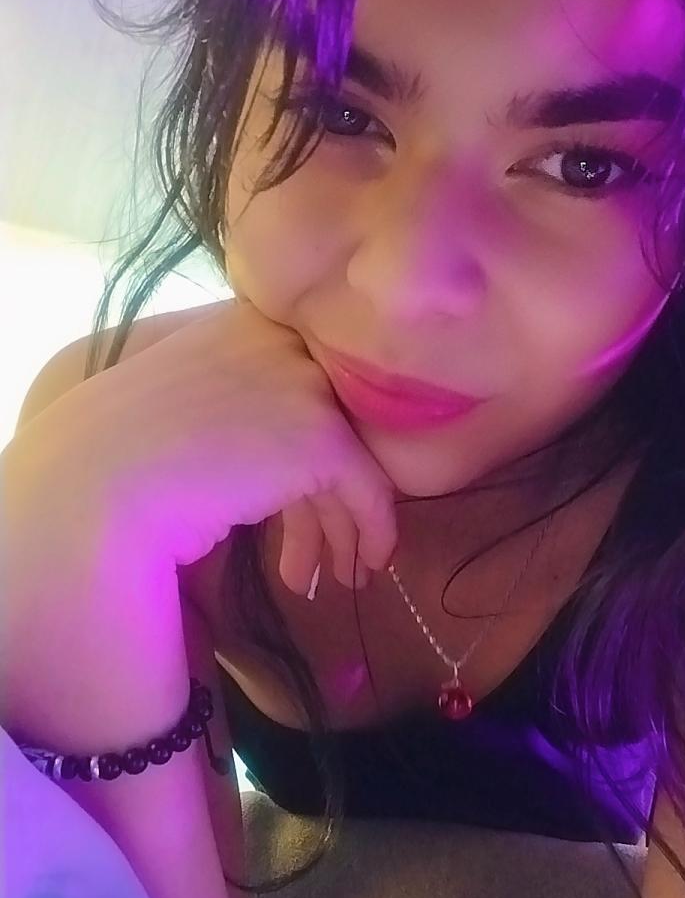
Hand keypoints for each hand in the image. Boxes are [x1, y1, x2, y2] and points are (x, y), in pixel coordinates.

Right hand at [2, 300, 397, 752]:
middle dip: (329, 497)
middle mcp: (280, 339)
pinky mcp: (321, 433)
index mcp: (242, 321)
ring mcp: (303, 382)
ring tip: (338, 575)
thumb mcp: (191, 408)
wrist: (100, 484)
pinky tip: (359, 567)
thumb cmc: (124, 458)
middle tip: (333, 552)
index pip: (300, 387)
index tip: (302, 504)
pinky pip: (369, 488)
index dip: (306, 452)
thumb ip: (243, 407)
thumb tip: (288, 451)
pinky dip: (371, 531)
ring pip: (351, 459)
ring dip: (342, 525)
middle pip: (329, 424)